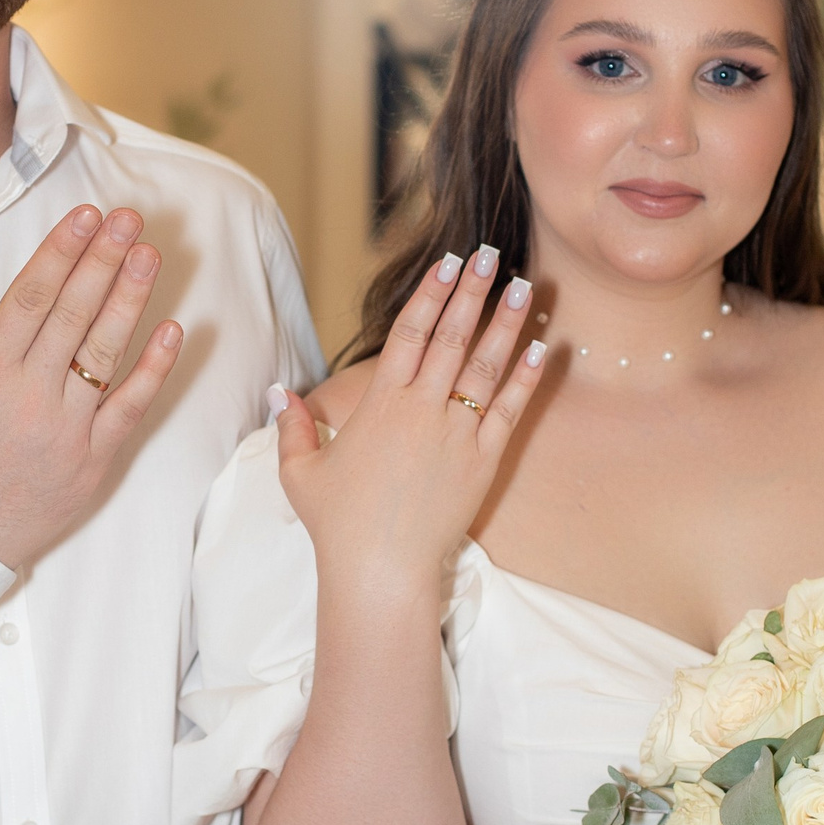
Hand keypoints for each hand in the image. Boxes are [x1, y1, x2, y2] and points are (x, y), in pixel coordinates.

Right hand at [0, 205, 181, 569]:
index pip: (32, 298)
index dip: (62, 252)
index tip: (85, 218)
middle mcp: (32, 393)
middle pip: (75, 312)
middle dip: (103, 260)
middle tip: (128, 219)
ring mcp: (68, 426)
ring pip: (105, 351)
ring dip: (131, 299)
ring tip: (149, 255)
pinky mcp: (95, 457)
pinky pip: (131, 407)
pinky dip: (154, 369)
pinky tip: (173, 331)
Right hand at [273, 248, 544, 592]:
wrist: (380, 570)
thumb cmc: (337, 524)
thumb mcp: (301, 472)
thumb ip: (294, 426)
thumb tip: (280, 391)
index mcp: (380, 404)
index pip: (409, 333)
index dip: (430, 293)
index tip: (448, 262)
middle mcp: (423, 410)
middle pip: (452, 337)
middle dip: (473, 292)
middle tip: (491, 254)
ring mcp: (457, 434)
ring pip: (487, 367)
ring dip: (507, 324)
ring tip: (525, 286)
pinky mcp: (483, 462)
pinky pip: (511, 411)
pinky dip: (528, 378)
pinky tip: (543, 348)